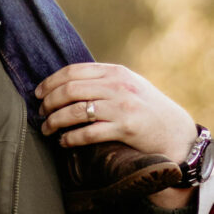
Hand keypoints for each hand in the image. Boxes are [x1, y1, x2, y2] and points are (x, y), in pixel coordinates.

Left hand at [36, 62, 196, 163]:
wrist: (175, 131)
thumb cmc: (145, 106)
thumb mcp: (126, 83)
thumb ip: (101, 79)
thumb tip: (65, 81)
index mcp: (113, 71)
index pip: (73, 71)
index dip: (51, 82)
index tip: (38, 93)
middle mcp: (116, 86)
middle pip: (70, 90)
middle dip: (49, 101)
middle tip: (40, 111)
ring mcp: (121, 107)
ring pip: (76, 111)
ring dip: (55, 121)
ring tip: (46, 128)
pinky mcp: (125, 129)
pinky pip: (89, 133)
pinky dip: (72, 138)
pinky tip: (64, 141)